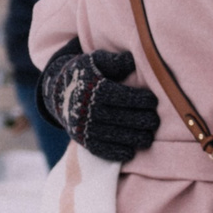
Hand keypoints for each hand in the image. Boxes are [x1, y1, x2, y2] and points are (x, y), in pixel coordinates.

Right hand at [41, 45, 160, 161]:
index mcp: (90, 87)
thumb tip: (134, 60)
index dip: (139, 100)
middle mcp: (84, 108)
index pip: (119, 96)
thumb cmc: (86, 73)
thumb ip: (116, 61)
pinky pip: (99, 148)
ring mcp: (81, 125)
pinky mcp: (80, 139)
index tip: (153, 102)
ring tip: (148, 138)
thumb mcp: (96, 61)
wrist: (57, 93)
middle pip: (118, 117)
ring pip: (111, 135)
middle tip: (155, 121)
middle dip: (140, 120)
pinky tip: (130, 152)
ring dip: (132, 138)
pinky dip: (115, 152)